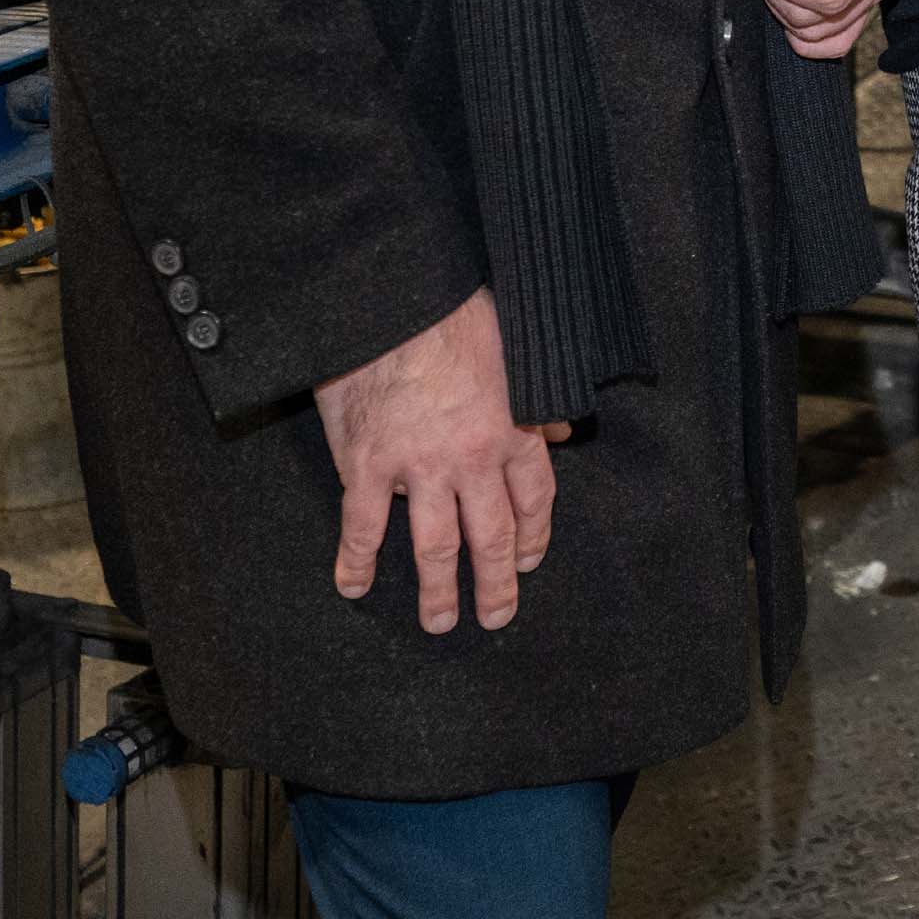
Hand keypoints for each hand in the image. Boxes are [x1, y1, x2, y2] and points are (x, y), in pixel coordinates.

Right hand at [312, 286, 568, 634]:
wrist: (397, 297)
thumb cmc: (458, 314)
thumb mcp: (517, 352)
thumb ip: (539, 402)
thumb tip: (564, 433)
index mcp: (514, 430)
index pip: (534, 501)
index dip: (533, 538)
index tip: (529, 561)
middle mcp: (473, 458)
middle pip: (491, 537)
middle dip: (496, 583)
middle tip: (496, 616)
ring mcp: (420, 465)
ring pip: (435, 546)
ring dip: (438, 589)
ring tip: (439, 621)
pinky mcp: (370, 463)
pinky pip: (365, 526)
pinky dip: (358, 561)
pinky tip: (355, 585)